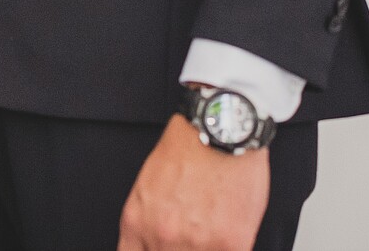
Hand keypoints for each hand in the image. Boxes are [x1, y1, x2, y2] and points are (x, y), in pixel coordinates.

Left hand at [118, 116, 269, 250]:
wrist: (220, 130)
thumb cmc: (186, 150)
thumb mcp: (147, 187)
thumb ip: (146, 221)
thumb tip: (151, 243)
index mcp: (136, 222)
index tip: (157, 247)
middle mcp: (162, 236)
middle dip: (176, 249)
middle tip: (189, 235)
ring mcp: (197, 244)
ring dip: (203, 248)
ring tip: (208, 231)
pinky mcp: (231, 244)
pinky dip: (226, 247)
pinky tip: (227, 236)